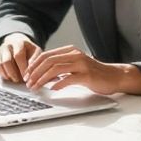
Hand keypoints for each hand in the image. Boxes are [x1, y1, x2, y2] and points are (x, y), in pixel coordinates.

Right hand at [0, 33, 40, 82]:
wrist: (17, 42)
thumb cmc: (28, 49)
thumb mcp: (35, 51)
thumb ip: (34, 60)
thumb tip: (30, 71)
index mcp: (18, 43)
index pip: (18, 56)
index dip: (22, 68)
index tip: (26, 77)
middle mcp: (7, 46)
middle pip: (7, 61)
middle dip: (14, 73)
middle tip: (20, 80)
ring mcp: (0, 52)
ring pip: (0, 65)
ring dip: (8, 75)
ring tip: (16, 80)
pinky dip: (3, 75)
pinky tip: (10, 78)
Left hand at [23, 45, 140, 94]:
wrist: (114, 77)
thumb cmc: (93, 73)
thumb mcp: (75, 66)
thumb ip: (61, 67)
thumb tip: (41, 74)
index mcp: (70, 51)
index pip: (46, 55)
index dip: (34, 65)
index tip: (27, 75)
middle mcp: (75, 55)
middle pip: (48, 61)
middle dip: (35, 73)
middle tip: (28, 83)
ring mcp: (82, 64)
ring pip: (56, 69)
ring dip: (43, 79)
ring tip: (37, 87)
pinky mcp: (87, 75)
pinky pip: (69, 79)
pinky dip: (58, 84)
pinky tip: (53, 89)